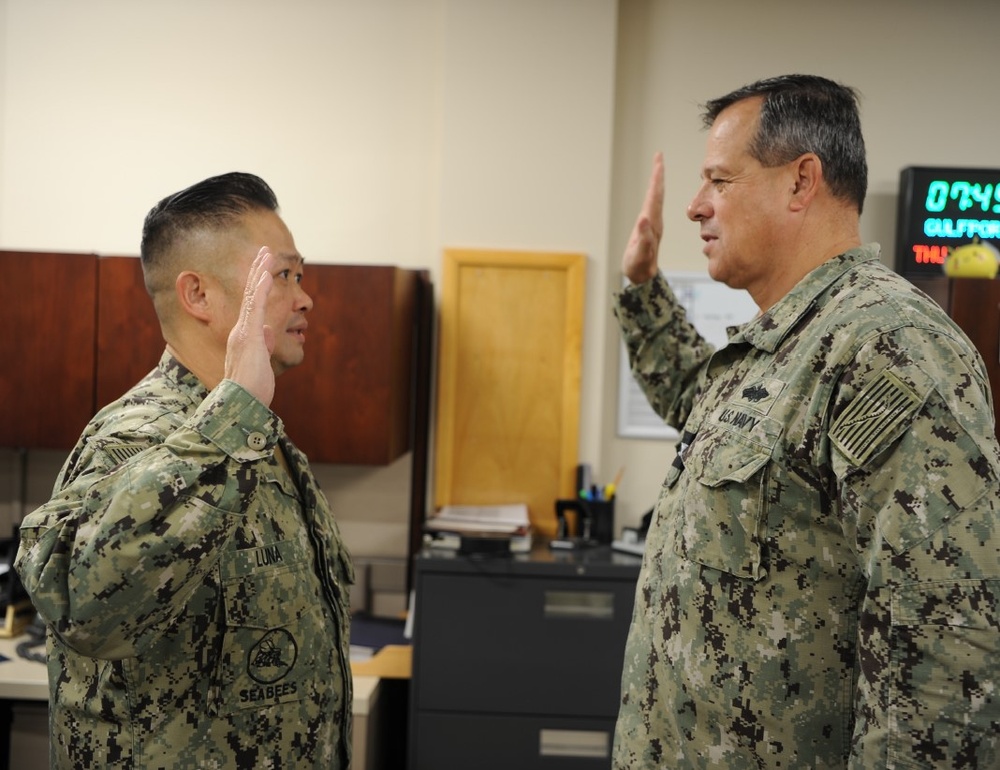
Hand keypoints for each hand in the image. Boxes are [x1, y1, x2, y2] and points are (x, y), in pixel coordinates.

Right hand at [224, 246, 275, 406]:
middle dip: (257, 271)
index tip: (265, 268)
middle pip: (250, 294)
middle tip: (265, 250)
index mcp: (246, 336)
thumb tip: (270, 331)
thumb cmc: (251, 388)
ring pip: (251, 296)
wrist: (241, 405)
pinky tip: (265, 274)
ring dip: (259, 273)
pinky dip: (259, 289)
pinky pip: (255, 308)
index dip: (258, 285)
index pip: (253, 305)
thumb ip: (264, 344)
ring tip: (266, 253)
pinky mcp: (248, 336)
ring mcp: (244, 332)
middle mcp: (241, 330)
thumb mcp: (261, 362)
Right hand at [622, 152, 663, 283]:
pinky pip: (651, 206)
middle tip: (658, 157)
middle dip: (657, 175)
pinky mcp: (648, 228)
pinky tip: (652, 191)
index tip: (659, 159)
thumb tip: (644, 218)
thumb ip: (643, 239)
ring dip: (656, 182)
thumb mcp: (640, 255)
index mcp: (653, 223)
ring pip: (655, 199)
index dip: (656, 177)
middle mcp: (654, 221)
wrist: (643, 277)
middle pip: (657, 194)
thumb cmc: (639, 267)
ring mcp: (652, 224)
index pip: (655, 196)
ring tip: (657, 168)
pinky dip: (652, 194)